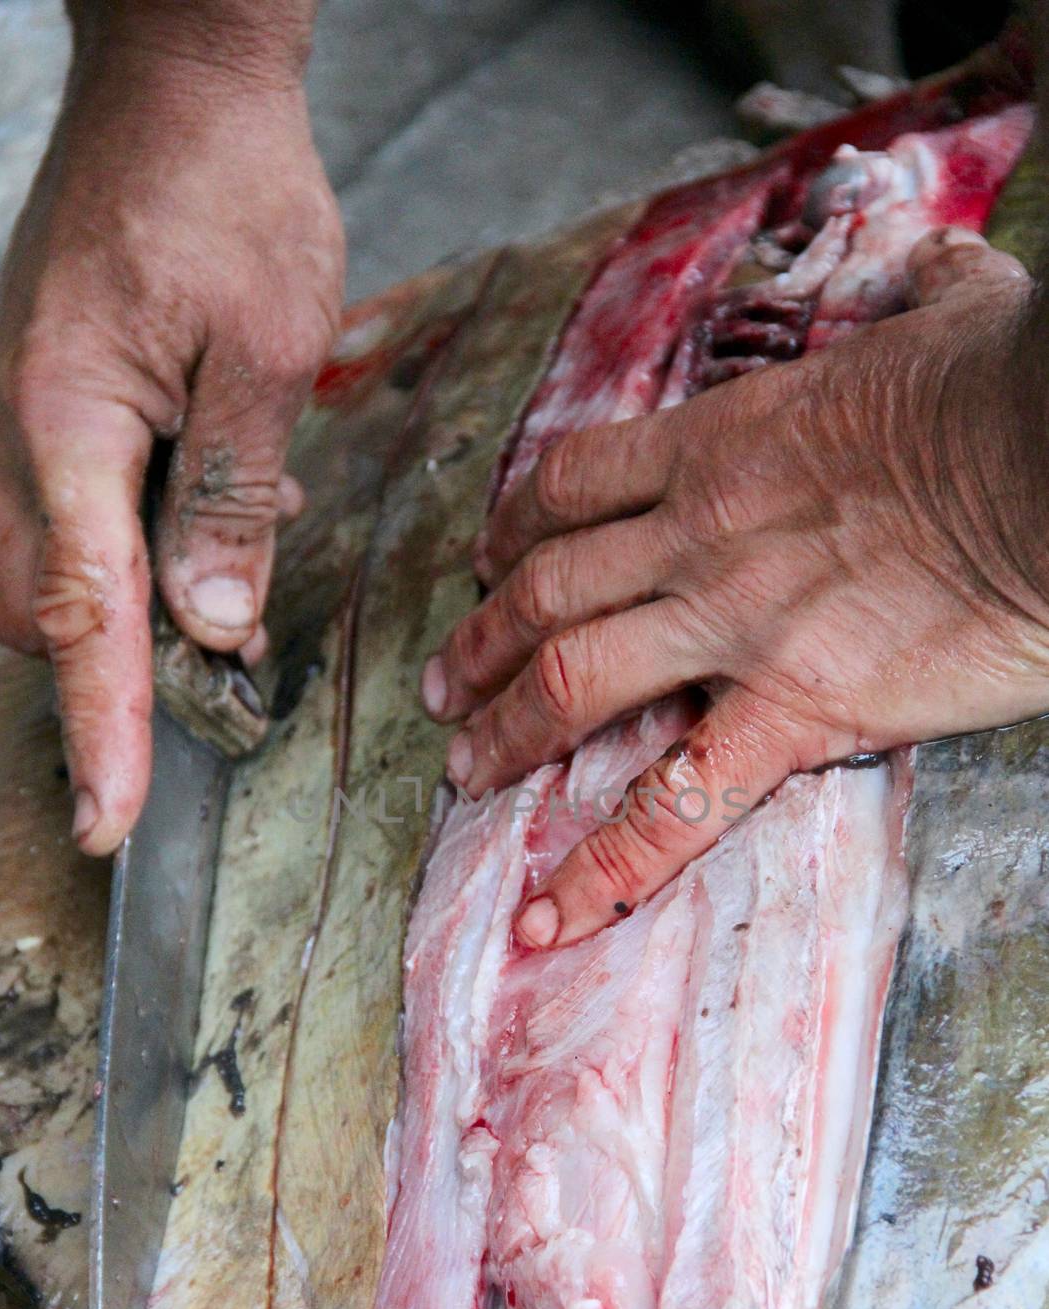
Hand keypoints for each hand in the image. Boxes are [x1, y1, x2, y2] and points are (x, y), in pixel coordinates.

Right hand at [0, 28, 343, 852]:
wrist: (176, 88)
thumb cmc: (226, 193)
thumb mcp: (262, 349)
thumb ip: (228, 498)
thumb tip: (209, 626)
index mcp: (64, 421)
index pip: (82, 611)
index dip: (101, 726)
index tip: (107, 820)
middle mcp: (8, 431)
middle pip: (38, 609)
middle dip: (113, 662)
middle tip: (211, 655)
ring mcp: (6, 418)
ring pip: (40, 570)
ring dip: (120, 601)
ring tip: (221, 556)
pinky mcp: (32, 405)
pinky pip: (57, 514)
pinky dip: (122, 543)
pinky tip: (201, 503)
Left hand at [423, 229, 1048, 948]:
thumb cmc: (1007, 388)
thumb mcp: (952, 317)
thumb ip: (926, 295)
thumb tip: (946, 267)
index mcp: (720, 442)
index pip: (574, 484)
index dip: (513, 525)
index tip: (490, 557)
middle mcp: (698, 536)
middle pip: (545, 589)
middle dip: (479, 638)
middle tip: (441, 686)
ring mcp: (734, 627)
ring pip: (573, 679)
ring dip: (505, 728)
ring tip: (463, 770)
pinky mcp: (795, 711)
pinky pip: (679, 805)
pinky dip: (608, 867)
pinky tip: (554, 916)